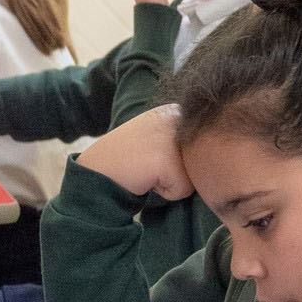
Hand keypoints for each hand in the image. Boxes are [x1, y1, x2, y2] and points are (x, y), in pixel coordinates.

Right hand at [75, 104, 191, 198]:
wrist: (94, 172)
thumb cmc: (123, 159)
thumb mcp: (152, 135)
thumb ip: (178, 136)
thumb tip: (206, 153)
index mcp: (174, 109)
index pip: (201, 144)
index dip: (176, 157)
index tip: (150, 153)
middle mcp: (176, 118)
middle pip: (201, 158)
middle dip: (177, 168)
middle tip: (148, 163)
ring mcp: (173, 138)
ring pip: (195, 175)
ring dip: (172, 181)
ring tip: (147, 171)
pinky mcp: (169, 161)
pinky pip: (182, 190)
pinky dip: (165, 192)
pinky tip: (145, 179)